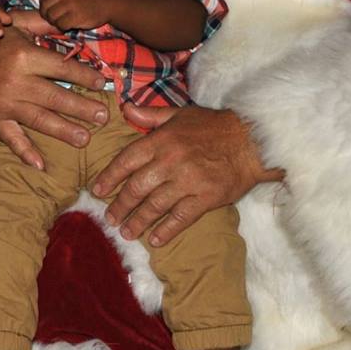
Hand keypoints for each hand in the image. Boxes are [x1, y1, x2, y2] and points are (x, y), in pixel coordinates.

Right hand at [0, 13, 108, 170]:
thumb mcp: (15, 23)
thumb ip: (42, 22)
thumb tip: (68, 19)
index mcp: (24, 57)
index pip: (62, 68)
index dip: (84, 76)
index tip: (102, 84)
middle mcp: (16, 82)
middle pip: (55, 97)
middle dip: (81, 108)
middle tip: (103, 117)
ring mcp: (4, 103)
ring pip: (39, 119)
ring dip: (64, 131)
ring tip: (85, 139)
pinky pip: (11, 137)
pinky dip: (24, 152)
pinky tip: (41, 165)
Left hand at [38, 0, 114, 32]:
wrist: (108, 2)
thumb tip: (42, 1)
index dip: (43, 3)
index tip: (50, 8)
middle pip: (45, 6)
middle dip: (47, 15)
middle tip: (55, 19)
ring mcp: (70, 4)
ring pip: (51, 17)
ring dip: (55, 22)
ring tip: (62, 22)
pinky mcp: (75, 16)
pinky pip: (60, 24)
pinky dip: (62, 27)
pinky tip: (68, 26)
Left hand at [91, 103, 278, 245]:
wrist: (252, 141)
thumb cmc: (215, 126)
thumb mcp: (181, 114)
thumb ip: (151, 115)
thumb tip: (125, 110)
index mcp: (161, 140)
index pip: (126, 160)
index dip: (109, 177)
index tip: (98, 191)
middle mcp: (171, 161)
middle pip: (136, 188)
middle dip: (120, 205)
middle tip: (110, 218)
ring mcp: (188, 181)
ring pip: (154, 206)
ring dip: (137, 221)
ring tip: (126, 232)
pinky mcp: (206, 198)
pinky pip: (180, 218)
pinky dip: (166, 230)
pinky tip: (155, 240)